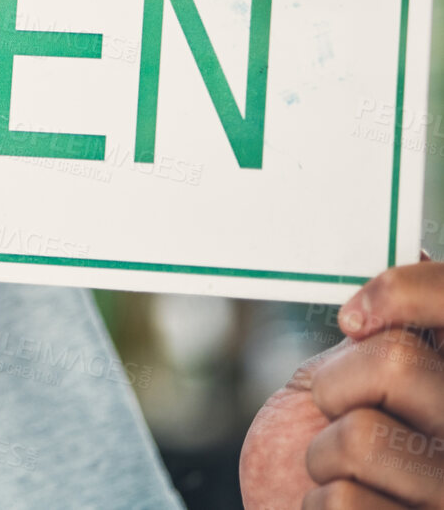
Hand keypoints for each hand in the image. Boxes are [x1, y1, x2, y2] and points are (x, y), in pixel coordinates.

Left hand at [243, 259, 443, 509]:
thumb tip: (420, 253)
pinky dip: (317, 506)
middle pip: (398, 360)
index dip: (410, 292)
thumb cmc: (325, 457)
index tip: (354, 317)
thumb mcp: (355, 383)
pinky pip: (343, 500)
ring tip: (340, 477)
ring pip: (361, 435)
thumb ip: (392, 338)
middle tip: (334, 415)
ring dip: (323, 455)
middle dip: (336, 384)